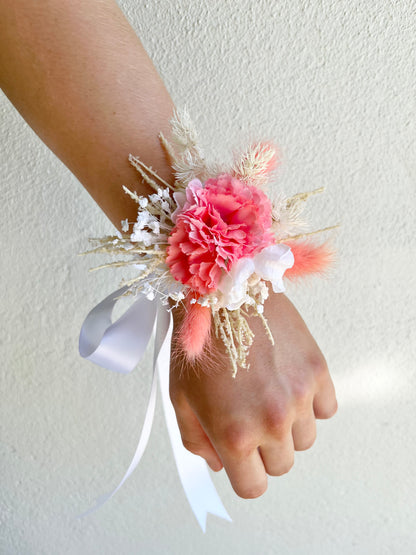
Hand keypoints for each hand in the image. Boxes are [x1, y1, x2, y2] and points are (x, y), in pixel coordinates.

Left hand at [169, 293, 336, 497]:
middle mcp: (271, 421)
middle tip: (250, 416)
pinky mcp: (317, 370)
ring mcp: (299, 396)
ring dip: (289, 425)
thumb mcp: (181, 398)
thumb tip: (220, 464)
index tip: (242, 458)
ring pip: (305, 439)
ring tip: (267, 392)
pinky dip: (311, 402)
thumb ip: (197, 441)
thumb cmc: (197, 343)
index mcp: (234, 434)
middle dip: (265, 449)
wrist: (221, 292)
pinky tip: (289, 381)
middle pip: (282, 464)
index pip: (254, 487)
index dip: (246, 474)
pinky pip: (326, 408)